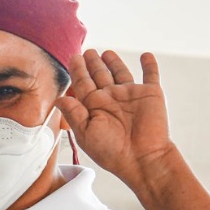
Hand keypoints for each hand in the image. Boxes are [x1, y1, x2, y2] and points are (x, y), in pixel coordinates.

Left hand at [59, 50, 178, 191]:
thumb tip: (59, 98)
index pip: (83, 84)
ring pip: (120, 73)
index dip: (78, 71)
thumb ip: (74, 114)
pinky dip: (149, 65)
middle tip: (86, 51)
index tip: (73, 57)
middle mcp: (111, 99)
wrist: (142, 158)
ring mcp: (131, 95)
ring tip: (105, 52)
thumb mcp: (87, 133)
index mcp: (94, 107)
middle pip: (100, 76)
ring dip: (114, 62)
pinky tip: (146, 54)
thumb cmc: (112, 151)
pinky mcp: (150, 94)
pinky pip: (151, 75)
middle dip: (92, 64)